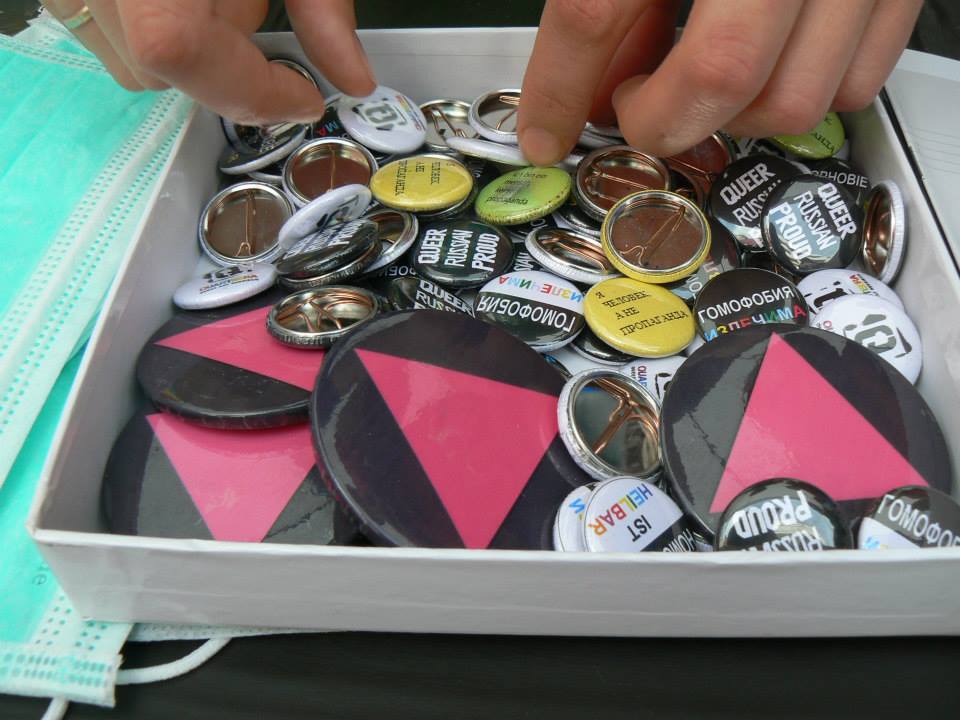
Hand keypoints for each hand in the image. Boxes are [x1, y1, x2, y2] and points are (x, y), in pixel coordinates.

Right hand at [41, 0, 375, 124]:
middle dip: (224, 61)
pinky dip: (156, 21)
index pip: (179, 49)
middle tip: (255, 12)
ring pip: (129, 54)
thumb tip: (354, 82)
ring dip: (189, 42)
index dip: (249, 86)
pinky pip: (105, 25)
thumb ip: (324, 9)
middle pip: (158, 64)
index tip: (301, 96)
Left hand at [518, 0, 922, 163]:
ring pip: (792, 98)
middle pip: (718, 72)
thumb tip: (595, 73)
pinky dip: (797, 94)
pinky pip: (853, 81)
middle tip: (635, 107)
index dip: (558, 86)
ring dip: (728, 116)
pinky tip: (763, 68)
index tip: (543, 130)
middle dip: (660, 119)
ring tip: (697, 84)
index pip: (595, 7)